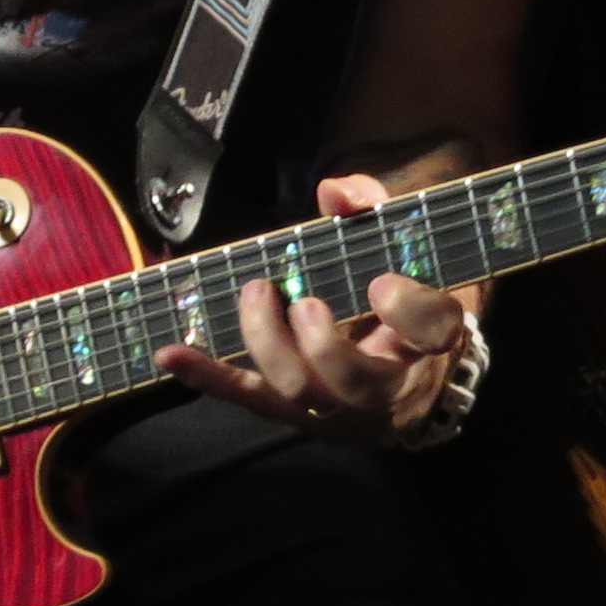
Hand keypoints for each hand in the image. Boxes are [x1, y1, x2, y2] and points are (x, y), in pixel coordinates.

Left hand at [153, 172, 474, 443]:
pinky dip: (209, 375)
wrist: (410, 362)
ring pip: (302, 397)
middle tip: (300, 299)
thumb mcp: (406, 242)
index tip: (382, 282)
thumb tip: (336, 193)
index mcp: (433, 338)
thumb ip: (374, 210)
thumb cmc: (405, 285)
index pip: (432, 331)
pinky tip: (171, 352)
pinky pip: (250, 398)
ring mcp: (340, 409)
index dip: (408, 311)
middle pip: (354, 383)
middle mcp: (392, 386)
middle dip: (321, 344)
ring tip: (255, 293)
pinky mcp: (295, 413)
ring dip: (268, 345)